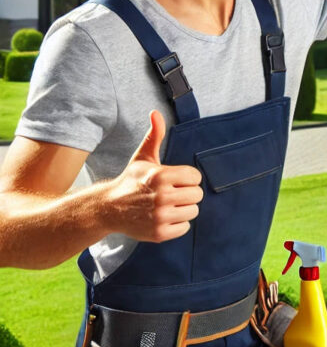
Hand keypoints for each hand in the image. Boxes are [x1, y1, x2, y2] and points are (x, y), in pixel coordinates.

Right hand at [106, 110, 202, 241]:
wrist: (109, 208)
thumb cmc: (131, 180)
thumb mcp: (143, 157)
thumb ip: (154, 135)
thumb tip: (155, 112)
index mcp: (162, 176)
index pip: (196, 177)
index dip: (188, 178)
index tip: (176, 180)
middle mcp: (162, 196)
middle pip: (197, 195)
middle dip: (187, 193)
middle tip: (173, 193)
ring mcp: (160, 216)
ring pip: (193, 212)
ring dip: (184, 209)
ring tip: (169, 205)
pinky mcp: (159, 233)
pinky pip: (185, 228)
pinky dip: (178, 224)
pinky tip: (165, 217)